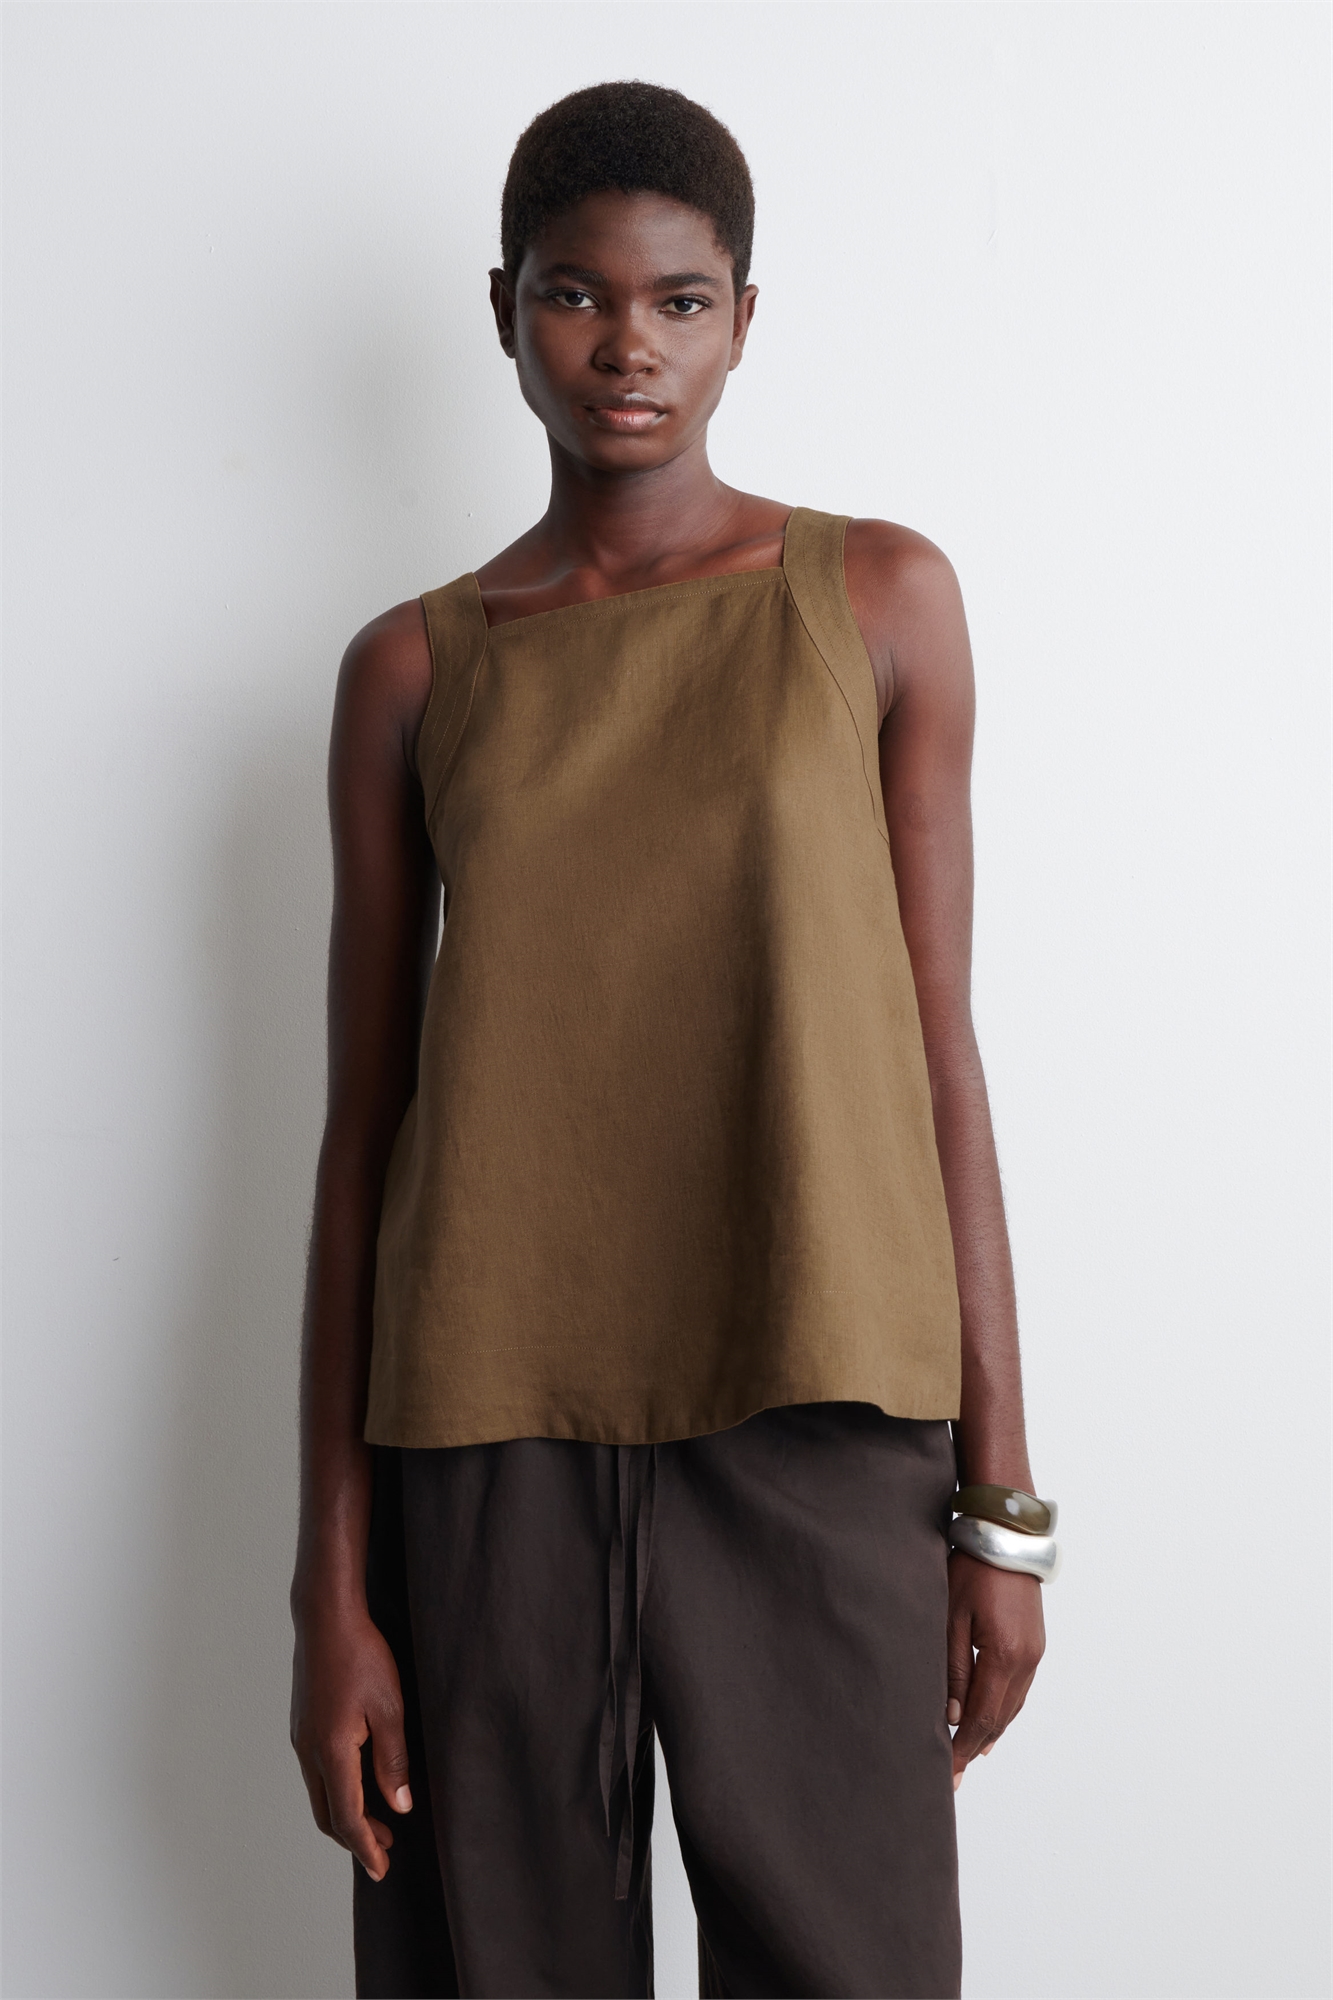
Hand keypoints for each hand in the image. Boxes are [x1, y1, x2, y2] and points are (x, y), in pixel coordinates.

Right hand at [290, 1594, 412, 1879]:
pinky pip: (317, 1773)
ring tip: (379, 1819)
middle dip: (355, 1837)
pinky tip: (360, 1781)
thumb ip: (394, 1760)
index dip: (365, 1847)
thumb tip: (399, 1807)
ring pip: (320, 1793)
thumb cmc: (362, 1655)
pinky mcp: (303, 1724)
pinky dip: (337, 1790)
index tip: (383, 1869)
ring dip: (346, 1813)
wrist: (326, 1617)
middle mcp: (309, 1750)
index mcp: (331, 1750)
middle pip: (327, 1814)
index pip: (346, 1817)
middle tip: (387, 1848)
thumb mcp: (390, 1707)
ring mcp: (302, 1737)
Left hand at [946, 1551, 1044, 1788]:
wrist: (1007, 1536)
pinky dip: (1003, 1710)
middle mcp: (1026, 1660)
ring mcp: (1035, 1653)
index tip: (946, 1771)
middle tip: (953, 1774)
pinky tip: (991, 1720)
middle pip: (999, 1718)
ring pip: (1012, 1707)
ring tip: (969, 1754)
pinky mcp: (1035, 1644)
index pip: (981, 1717)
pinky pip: (1019, 1689)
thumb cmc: (972, 1568)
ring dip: (990, 1731)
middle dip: (974, 1746)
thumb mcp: (951, 1615)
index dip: (963, 1748)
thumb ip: (953, 1668)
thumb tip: (953, 1715)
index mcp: (1004, 1655)